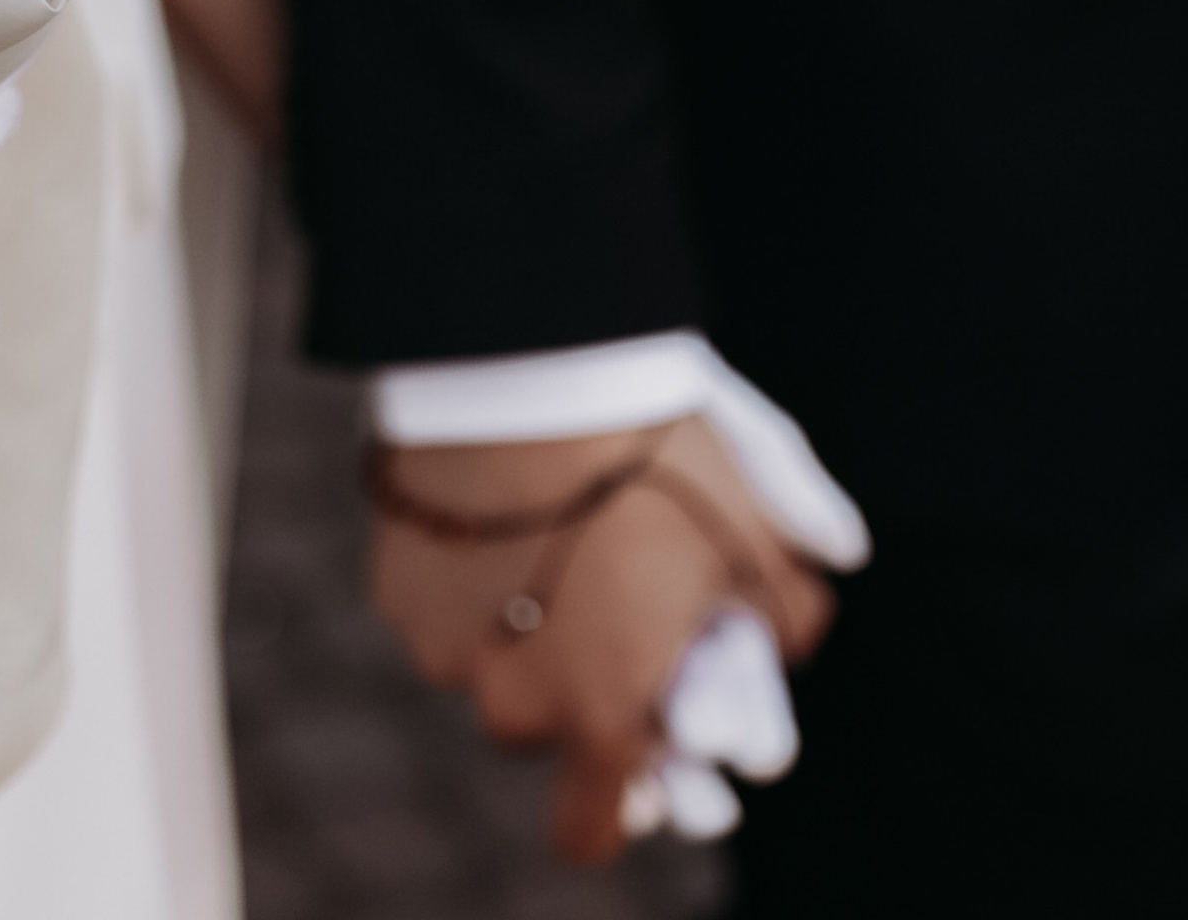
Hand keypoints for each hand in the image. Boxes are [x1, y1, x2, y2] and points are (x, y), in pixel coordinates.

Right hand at [367, 418, 834, 863]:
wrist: (530, 363)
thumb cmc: (652, 462)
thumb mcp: (751, 535)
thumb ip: (785, 612)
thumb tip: (790, 635)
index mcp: (604, 718)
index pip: (592, 826)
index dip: (619, 796)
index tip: (640, 738)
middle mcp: (515, 705)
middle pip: (541, 732)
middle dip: (569, 682)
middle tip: (600, 601)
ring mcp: (445, 649)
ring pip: (485, 665)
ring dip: (512, 625)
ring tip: (545, 533)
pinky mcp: (397, 586)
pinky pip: (438, 604)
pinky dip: (463, 573)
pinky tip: (493, 503)